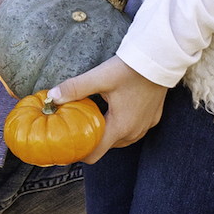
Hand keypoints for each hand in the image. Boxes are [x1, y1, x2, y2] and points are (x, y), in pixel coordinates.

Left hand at [50, 55, 165, 160]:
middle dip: (90, 140)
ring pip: (120, 139)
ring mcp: (145, 126)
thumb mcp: (99, 77)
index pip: (95, 154)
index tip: (66, 145)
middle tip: (75, 127)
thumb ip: (74, 88)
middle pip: (106, 146)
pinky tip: (113, 110)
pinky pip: (133, 130)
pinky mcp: (153, 118)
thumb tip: (52, 97)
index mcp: (120, 127)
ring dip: (106, 133)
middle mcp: (134, 132)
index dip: (78, 152)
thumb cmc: (131, 69)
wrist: (161, 59)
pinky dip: (121, 125)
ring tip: (92, 118)